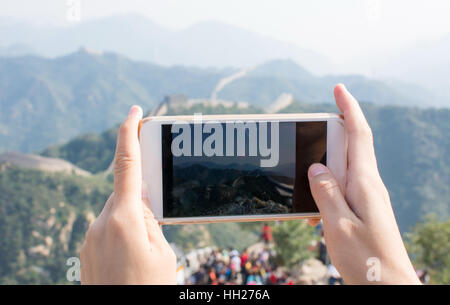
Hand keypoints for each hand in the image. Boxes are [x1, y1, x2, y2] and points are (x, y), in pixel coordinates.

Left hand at [80, 105, 176, 283]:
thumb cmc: (148, 288)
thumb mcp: (163, 251)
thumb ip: (150, 219)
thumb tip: (140, 200)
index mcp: (124, 218)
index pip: (127, 164)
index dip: (129, 133)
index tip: (134, 112)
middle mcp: (101, 223)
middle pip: (125, 193)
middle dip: (144, 200)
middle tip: (157, 228)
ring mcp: (91, 237)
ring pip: (118, 212)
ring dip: (135, 221)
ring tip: (147, 252)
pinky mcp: (88, 249)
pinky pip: (109, 228)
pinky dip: (124, 232)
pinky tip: (134, 257)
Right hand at [307, 84, 420, 283]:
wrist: (389, 285)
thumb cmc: (367, 259)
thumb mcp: (337, 225)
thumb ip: (326, 193)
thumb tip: (315, 167)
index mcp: (365, 182)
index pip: (359, 134)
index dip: (349, 108)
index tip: (339, 88)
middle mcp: (369, 184)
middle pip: (353, 145)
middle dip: (335, 127)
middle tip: (311, 124)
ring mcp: (368, 196)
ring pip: (346, 165)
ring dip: (328, 156)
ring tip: (308, 159)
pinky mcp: (364, 208)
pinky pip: (344, 183)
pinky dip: (329, 179)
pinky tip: (316, 192)